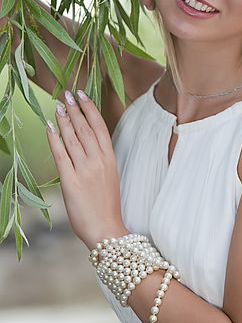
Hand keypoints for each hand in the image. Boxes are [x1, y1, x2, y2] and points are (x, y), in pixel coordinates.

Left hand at [46, 90, 128, 249]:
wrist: (106, 229)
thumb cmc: (107, 206)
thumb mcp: (110, 177)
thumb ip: (100, 160)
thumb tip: (87, 145)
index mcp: (110, 159)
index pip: (100, 127)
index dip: (90, 109)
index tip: (83, 95)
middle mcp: (98, 160)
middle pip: (85, 128)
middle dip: (75, 109)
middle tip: (67, 93)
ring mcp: (84, 170)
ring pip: (73, 138)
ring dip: (64, 119)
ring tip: (57, 105)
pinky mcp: (71, 181)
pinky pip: (60, 155)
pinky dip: (54, 139)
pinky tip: (49, 127)